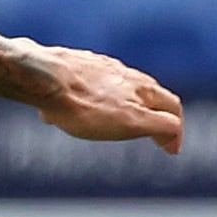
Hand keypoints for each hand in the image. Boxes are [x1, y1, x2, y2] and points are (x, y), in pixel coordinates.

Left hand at [27, 44, 184, 153]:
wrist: (42, 78)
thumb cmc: (84, 105)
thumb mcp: (131, 122)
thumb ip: (159, 125)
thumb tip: (174, 132)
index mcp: (142, 87)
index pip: (172, 106)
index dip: (175, 130)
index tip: (170, 149)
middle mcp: (124, 73)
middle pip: (146, 95)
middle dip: (150, 116)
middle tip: (148, 135)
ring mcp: (97, 67)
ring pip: (114, 89)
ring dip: (117, 108)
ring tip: (105, 126)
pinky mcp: (70, 66)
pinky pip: (82, 87)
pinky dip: (83, 102)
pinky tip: (65, 114)